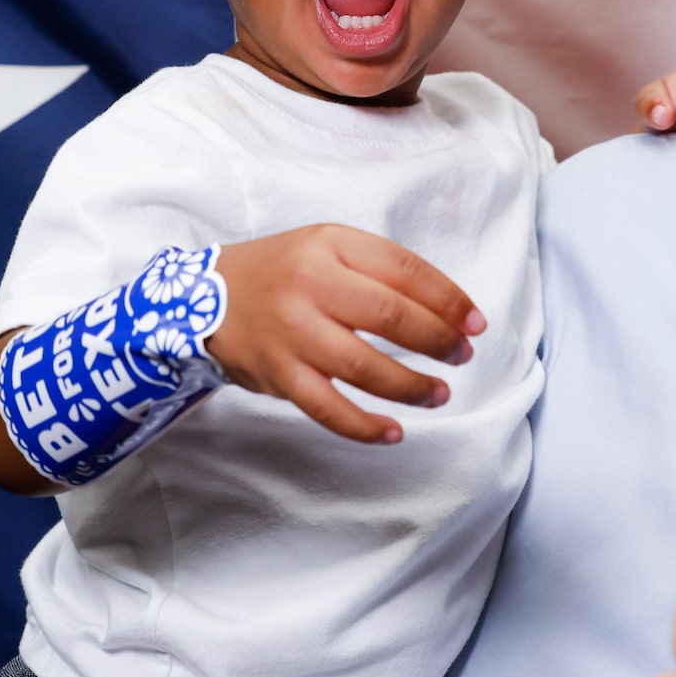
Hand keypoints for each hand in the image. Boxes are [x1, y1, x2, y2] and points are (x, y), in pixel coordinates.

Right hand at [212, 224, 482, 444]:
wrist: (200, 298)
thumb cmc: (281, 273)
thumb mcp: (326, 248)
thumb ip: (378, 271)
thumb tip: (446, 312)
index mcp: (330, 245)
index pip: (405, 270)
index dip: (449, 299)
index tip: (475, 323)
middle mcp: (310, 285)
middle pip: (390, 316)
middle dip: (438, 340)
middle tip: (461, 356)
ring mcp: (292, 333)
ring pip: (365, 367)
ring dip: (412, 387)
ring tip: (439, 394)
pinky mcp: (278, 374)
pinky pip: (328, 408)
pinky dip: (364, 426)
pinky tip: (393, 432)